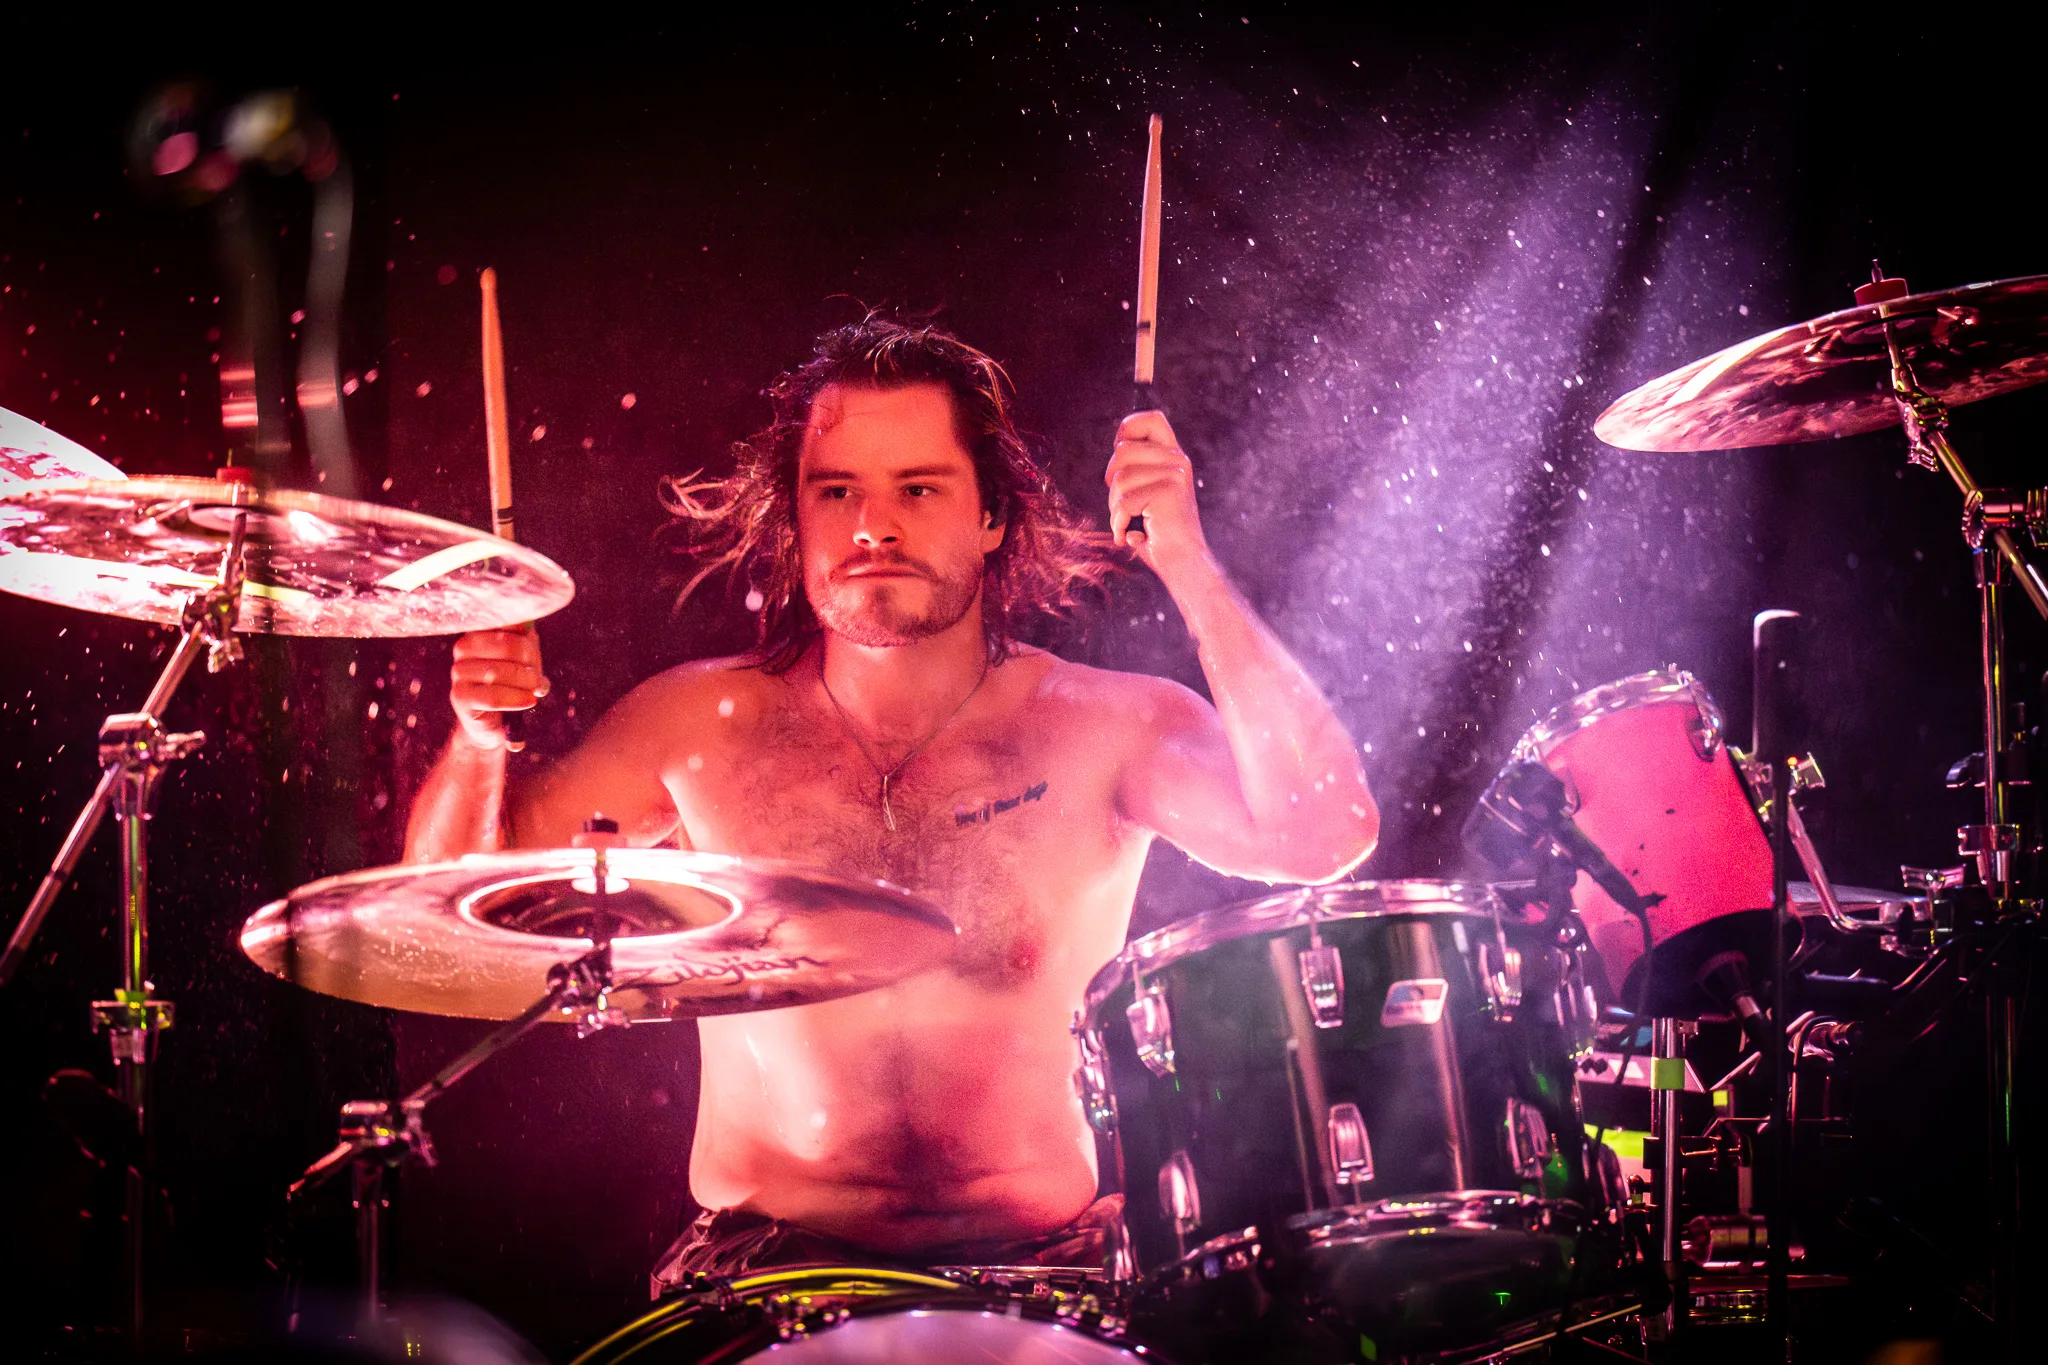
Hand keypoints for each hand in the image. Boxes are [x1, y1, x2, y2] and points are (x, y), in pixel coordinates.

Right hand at [449, 627, 548, 749]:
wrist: (494, 720)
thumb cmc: (511, 682)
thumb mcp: (523, 657)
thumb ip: (525, 639)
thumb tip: (527, 625)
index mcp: (479, 631)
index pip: (508, 625)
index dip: (528, 643)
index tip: (533, 661)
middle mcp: (463, 648)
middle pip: (508, 646)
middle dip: (530, 664)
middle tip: (538, 679)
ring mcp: (459, 672)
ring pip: (500, 672)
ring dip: (526, 682)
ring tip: (535, 690)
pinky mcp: (460, 697)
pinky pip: (494, 697)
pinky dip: (517, 699)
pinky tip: (530, 700)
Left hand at [1107, 410, 1211, 579]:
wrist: (1184, 564)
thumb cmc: (1159, 534)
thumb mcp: (1148, 492)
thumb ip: (1138, 467)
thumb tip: (1118, 446)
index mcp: (1174, 457)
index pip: (1151, 419)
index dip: (1128, 429)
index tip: (1120, 455)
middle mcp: (1177, 460)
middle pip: (1122, 452)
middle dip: (1112, 483)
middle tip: (1126, 508)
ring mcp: (1174, 474)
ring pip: (1119, 480)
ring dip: (1115, 509)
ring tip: (1133, 524)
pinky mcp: (1168, 492)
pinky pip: (1122, 502)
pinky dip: (1119, 524)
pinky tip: (1133, 536)